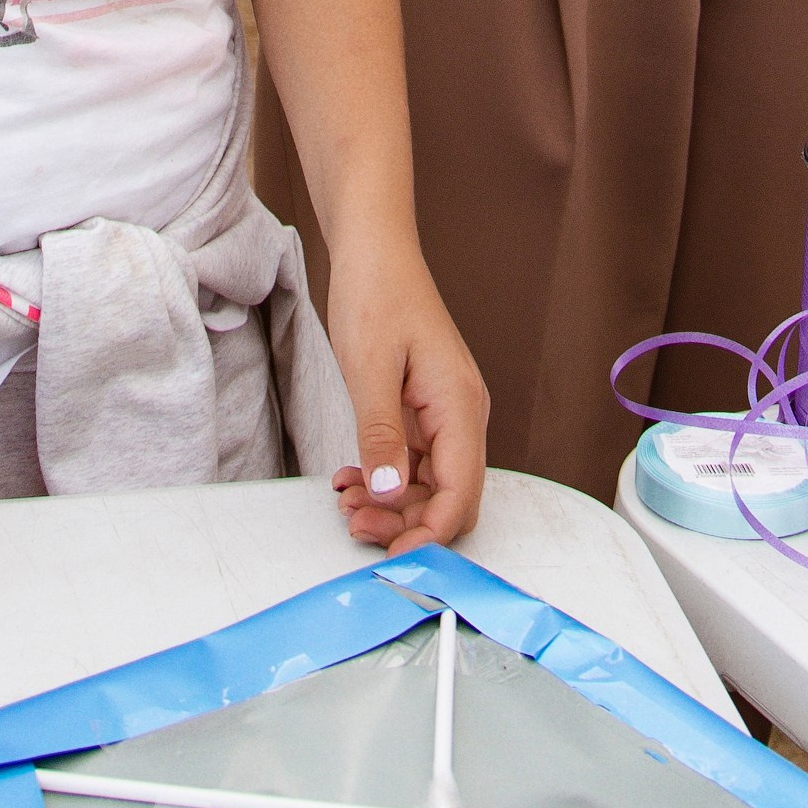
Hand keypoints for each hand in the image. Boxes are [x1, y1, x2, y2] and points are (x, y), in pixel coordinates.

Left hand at [327, 245, 488, 552]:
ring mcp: (444, 414)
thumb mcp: (369, 368)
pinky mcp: (424, 411)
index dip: (431, 534)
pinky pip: (413, 463)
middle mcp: (462, 415)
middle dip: (406, 523)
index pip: (462, 494)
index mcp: (460, 406)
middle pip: (450, 497)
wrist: (374, 251)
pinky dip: (385, 479)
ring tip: (346, 501)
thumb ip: (381, 435)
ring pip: (430, 486)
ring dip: (391, 505)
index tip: (393, 557)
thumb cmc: (377, 294)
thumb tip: (391, 494)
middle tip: (354, 524)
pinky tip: (352, 478)